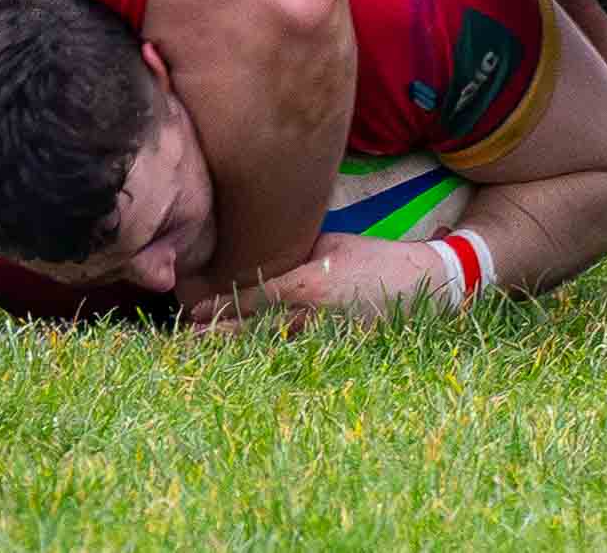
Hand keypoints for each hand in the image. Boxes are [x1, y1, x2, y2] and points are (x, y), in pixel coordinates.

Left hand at [185, 230, 443, 334]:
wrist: (420, 285)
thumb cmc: (375, 258)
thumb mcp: (334, 243)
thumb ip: (297, 250)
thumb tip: (262, 251)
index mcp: (307, 284)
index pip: (252, 298)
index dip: (221, 307)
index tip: (195, 312)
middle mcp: (308, 316)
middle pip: (252, 330)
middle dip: (217, 336)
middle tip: (186, 343)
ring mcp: (321, 338)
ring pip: (267, 347)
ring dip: (236, 350)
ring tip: (205, 355)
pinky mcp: (333, 351)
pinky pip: (291, 355)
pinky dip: (266, 357)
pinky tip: (245, 364)